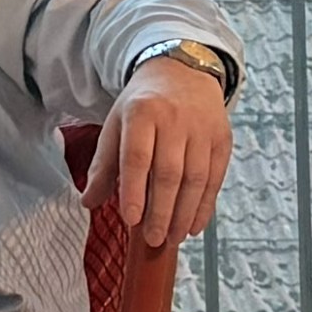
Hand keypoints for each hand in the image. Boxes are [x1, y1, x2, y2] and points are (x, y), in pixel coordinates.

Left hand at [98, 53, 234, 249]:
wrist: (182, 72)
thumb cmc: (142, 106)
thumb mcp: (116, 125)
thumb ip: (103, 165)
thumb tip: (89, 203)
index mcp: (141, 113)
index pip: (138, 157)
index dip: (134, 190)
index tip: (130, 220)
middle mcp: (175, 120)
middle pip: (169, 173)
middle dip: (161, 211)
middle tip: (153, 239)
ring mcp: (203, 129)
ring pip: (196, 179)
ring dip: (184, 214)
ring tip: (172, 239)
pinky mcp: (222, 139)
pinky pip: (215, 178)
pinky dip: (205, 206)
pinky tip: (193, 226)